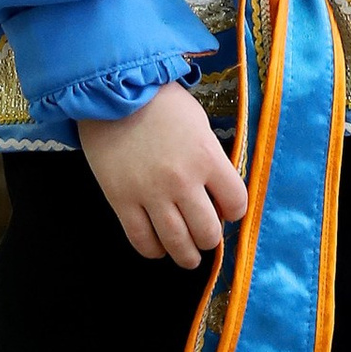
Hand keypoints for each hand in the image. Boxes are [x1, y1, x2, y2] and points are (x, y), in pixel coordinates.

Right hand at [77, 81, 248, 266]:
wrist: (114, 94)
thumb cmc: (162, 104)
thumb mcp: (199, 124)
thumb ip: (210, 157)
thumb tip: (218, 187)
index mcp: (207, 158)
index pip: (236, 201)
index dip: (236, 211)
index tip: (230, 211)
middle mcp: (182, 181)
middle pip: (207, 230)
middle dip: (210, 239)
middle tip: (206, 238)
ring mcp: (150, 194)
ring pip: (176, 242)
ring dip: (186, 255)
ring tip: (189, 257)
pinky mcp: (121, 201)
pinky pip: (141, 239)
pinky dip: (153, 251)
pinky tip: (158, 248)